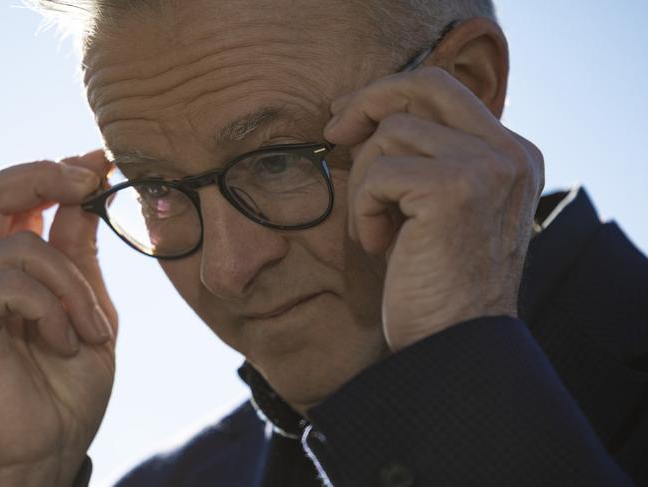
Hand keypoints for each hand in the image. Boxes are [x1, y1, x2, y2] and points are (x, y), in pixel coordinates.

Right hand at [0, 152, 116, 486]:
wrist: (51, 446)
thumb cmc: (68, 385)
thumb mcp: (87, 311)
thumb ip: (78, 258)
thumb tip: (85, 199)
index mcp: (18, 268)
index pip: (25, 201)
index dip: (59, 174)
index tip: (100, 160)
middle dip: (45, 176)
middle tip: (89, 176)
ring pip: (21, 243)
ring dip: (71, 285)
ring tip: (91, 331)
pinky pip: (8, 279)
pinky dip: (51, 307)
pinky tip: (66, 341)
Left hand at [325, 67, 543, 351]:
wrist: (452, 344)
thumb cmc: (435, 282)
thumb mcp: (436, 209)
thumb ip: (423, 158)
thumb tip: (367, 119)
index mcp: (510, 155)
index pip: (445, 91)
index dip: (390, 95)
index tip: (348, 118)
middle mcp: (509, 152)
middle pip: (425, 86)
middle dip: (368, 102)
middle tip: (333, 133)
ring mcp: (488, 166)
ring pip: (392, 133)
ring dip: (366, 184)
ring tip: (378, 232)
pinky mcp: (455, 188)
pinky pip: (380, 172)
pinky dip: (365, 210)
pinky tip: (381, 247)